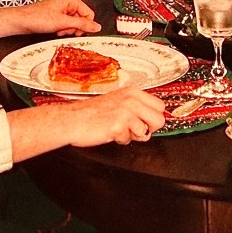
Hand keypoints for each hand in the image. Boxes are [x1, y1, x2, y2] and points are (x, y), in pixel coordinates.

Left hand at [0, 0, 101, 38]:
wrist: (22, 21)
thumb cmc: (37, 17)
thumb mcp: (63, 22)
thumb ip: (82, 24)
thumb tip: (97, 26)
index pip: (89, 14)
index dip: (84, 25)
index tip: (76, 31)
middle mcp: (68, 2)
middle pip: (82, 19)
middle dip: (74, 28)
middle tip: (64, 29)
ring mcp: (63, 9)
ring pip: (75, 24)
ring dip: (68, 30)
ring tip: (58, 29)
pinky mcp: (58, 16)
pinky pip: (67, 25)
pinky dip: (63, 30)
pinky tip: (55, 30)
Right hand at [6, 86, 166, 160]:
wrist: (72, 119)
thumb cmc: (91, 113)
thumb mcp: (117, 101)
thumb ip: (135, 107)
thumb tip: (153, 120)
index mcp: (132, 92)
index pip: (160, 105)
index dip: (153, 117)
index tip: (145, 122)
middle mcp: (131, 100)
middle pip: (159, 119)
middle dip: (149, 129)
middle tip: (135, 130)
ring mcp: (125, 112)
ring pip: (146, 132)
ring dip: (133, 135)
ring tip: (119, 130)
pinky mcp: (118, 125)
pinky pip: (129, 139)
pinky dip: (121, 140)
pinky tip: (110, 133)